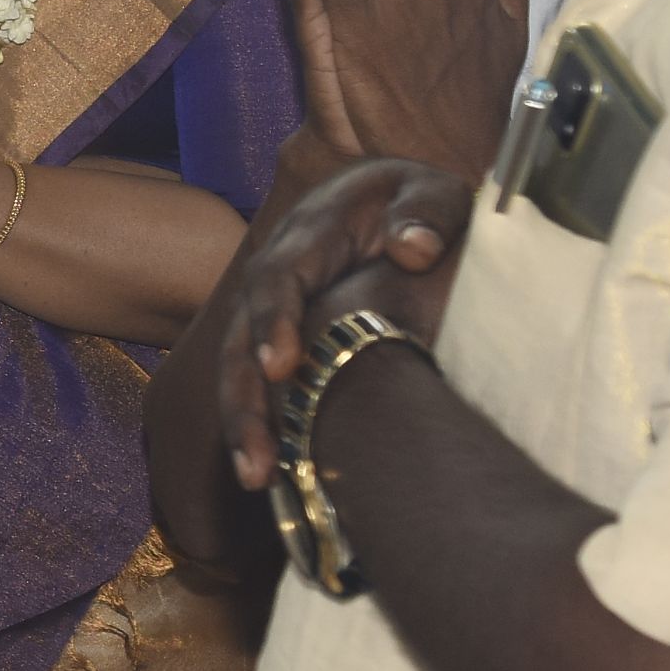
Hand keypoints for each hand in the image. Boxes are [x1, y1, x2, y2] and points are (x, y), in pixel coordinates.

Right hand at [195, 155, 472, 487]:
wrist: (387, 200)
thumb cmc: (416, 201)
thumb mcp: (432, 192)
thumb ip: (427, 212)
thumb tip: (413, 251)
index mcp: (309, 233)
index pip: (277, 278)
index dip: (273, 321)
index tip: (279, 368)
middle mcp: (275, 274)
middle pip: (239, 339)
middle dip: (243, 400)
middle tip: (257, 457)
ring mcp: (269, 308)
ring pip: (238, 369)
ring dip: (243, 425)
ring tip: (256, 478)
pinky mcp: (276, 336)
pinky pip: (257, 383)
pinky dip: (261, 424)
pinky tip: (273, 471)